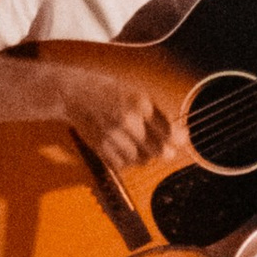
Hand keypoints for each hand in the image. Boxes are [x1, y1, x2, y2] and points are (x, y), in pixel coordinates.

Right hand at [49, 64, 179, 170]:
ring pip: (141, 160)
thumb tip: (182, 136)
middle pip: (159, 150)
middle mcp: (128, 119)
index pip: (169, 131)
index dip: (178, 139)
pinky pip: (123, 164)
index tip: (181, 141)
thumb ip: (157, 114)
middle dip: (166, 153)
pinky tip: (125, 151)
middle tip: (167, 152)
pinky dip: (127, 162)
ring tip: (140, 146)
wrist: (74, 92)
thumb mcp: (135, 93)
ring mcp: (114, 134)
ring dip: (144, 157)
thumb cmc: (109, 92)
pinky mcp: (100, 146)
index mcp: (140, 102)